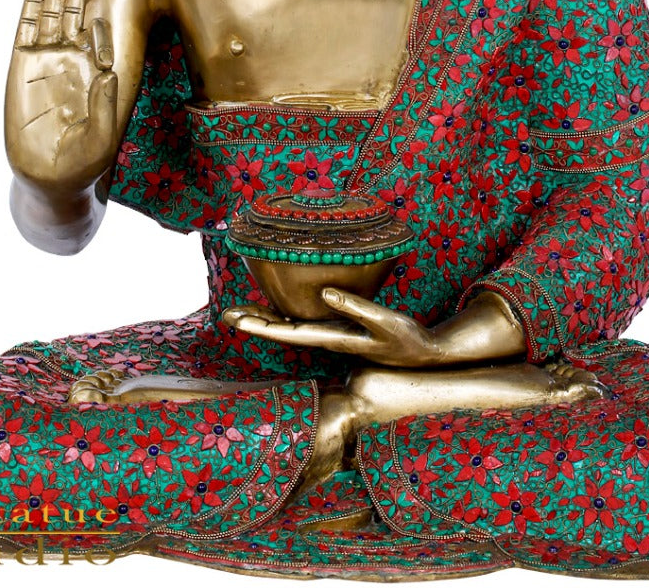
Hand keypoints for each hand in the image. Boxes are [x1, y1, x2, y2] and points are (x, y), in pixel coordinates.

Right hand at [4, 0, 117, 196]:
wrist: (52, 180)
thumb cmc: (86, 164)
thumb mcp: (103, 138)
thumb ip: (105, 106)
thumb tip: (106, 74)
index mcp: (100, 68)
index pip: (104, 24)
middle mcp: (76, 57)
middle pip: (78, 5)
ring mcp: (49, 58)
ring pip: (55, 8)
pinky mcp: (23, 66)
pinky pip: (29, 25)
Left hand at [223, 288, 443, 367]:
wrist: (422, 357)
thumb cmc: (405, 338)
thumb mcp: (382, 321)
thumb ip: (355, 307)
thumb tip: (325, 292)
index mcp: (331, 337)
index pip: (286, 332)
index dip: (260, 325)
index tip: (234, 319)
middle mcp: (326, 338)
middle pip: (282, 330)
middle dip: (254, 322)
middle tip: (226, 313)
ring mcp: (332, 336)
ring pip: (291, 328)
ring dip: (267, 320)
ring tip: (243, 312)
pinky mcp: (340, 331)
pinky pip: (305, 324)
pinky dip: (287, 318)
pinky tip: (279, 313)